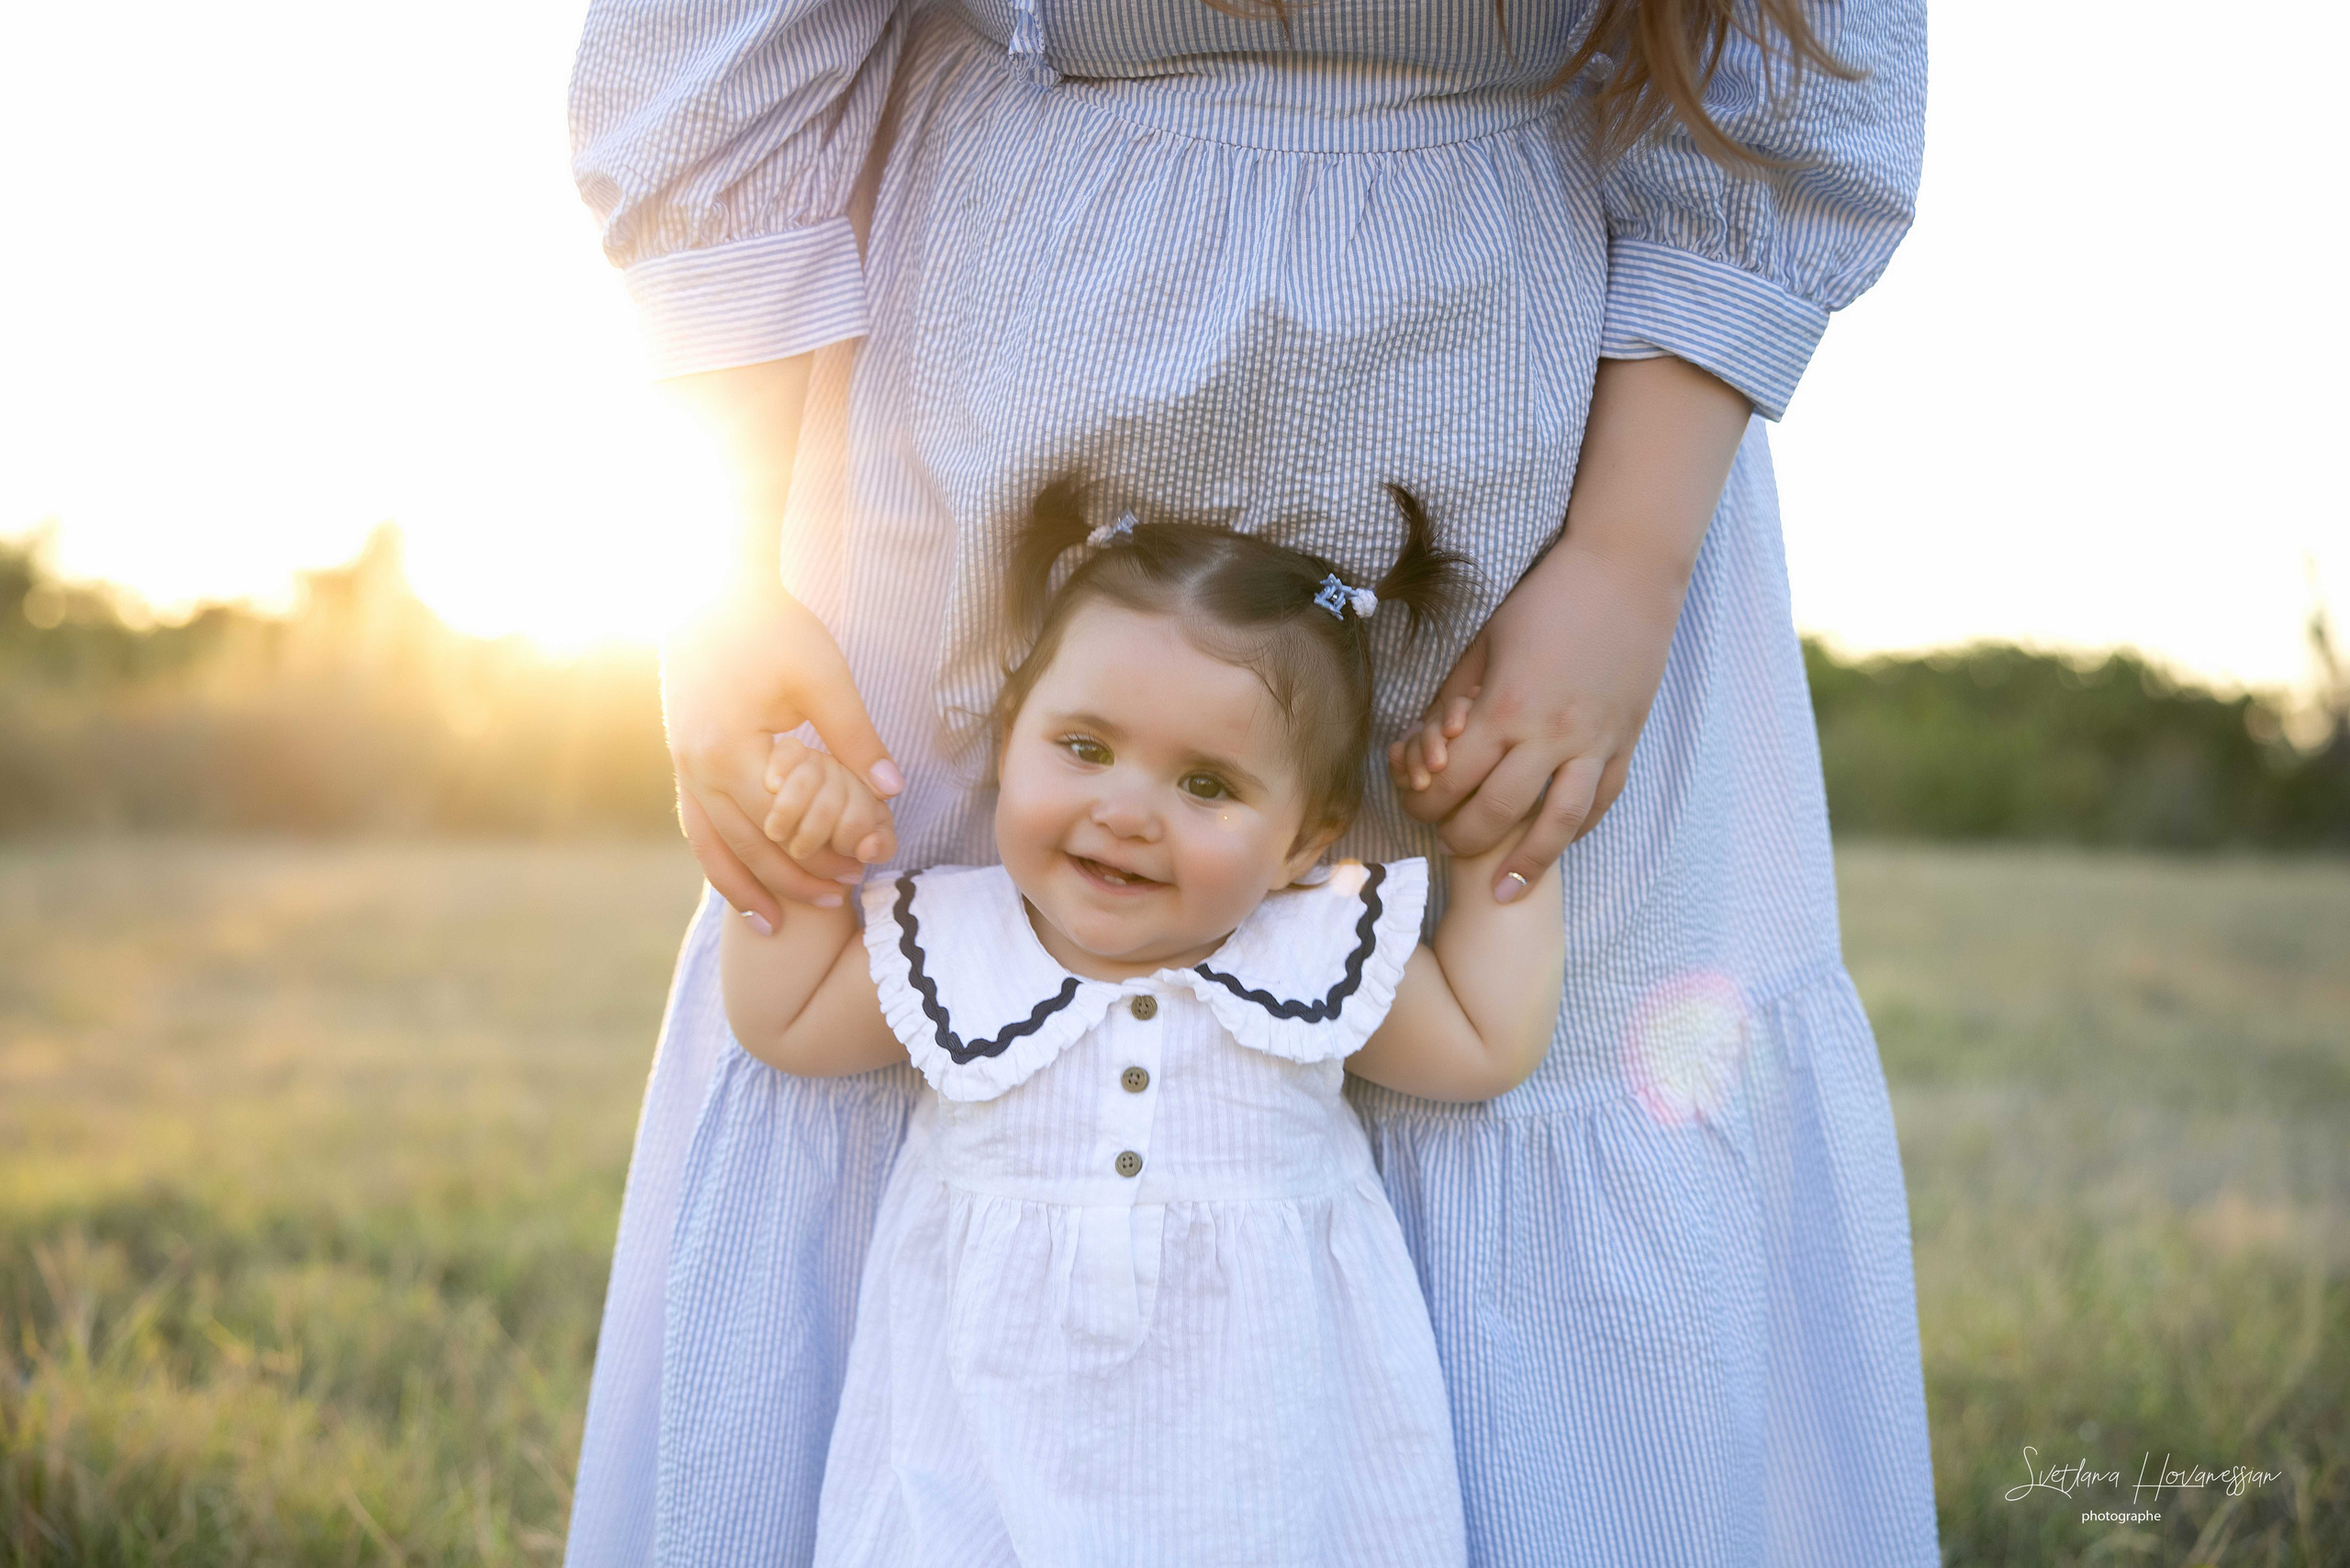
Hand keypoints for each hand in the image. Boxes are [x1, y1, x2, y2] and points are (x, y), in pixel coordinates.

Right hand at [664, 581, 900, 925]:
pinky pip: (696, 823)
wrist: (708, 588)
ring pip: (712, 846)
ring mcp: (682, 765)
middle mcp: (696, 768)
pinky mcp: (681, 756)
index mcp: (729, 752)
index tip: (862, 868)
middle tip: (840, 900)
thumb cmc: (769, 626)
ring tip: (776, 923)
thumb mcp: (822, 676)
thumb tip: (892, 790)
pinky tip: (739, 876)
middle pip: (748, 846)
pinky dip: (717, 858)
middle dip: (794, 879)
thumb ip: (855, 737)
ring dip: (746, 885)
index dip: (824, 852)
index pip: (783, 825)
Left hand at [1388, 535, 1684, 896]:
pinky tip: (1554, 846)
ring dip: (1525, 862)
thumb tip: (1428, 746)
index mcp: (1505, 707)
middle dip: (1461, 836)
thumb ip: (1454, 699)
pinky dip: (1575, 831)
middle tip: (1446, 841)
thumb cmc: (1544, 601)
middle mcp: (1551, 734)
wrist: (1625, 571)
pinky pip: (1600, 802)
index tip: (1415, 804)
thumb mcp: (1483, 643)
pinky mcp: (1624, 742)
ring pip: (1557, 824)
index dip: (1423, 802)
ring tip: (1504, 889)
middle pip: (1496, 813)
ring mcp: (1594, 743)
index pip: (1450, 780)